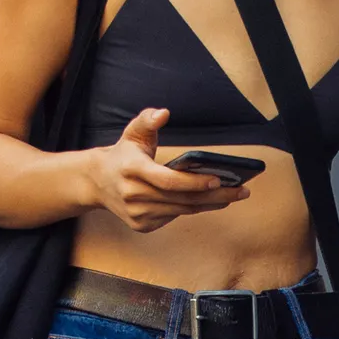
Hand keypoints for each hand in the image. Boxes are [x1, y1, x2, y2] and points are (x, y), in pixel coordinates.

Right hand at [88, 109, 250, 232]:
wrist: (96, 183)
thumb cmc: (122, 155)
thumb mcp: (132, 133)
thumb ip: (147, 119)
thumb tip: (164, 113)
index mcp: (132, 170)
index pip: (168, 181)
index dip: (194, 183)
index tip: (219, 179)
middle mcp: (133, 195)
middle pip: (181, 199)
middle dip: (215, 196)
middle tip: (242, 191)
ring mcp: (137, 213)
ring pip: (181, 210)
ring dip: (209, 204)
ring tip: (233, 196)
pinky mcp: (141, 225)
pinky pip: (173, 217)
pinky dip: (192, 209)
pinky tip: (211, 202)